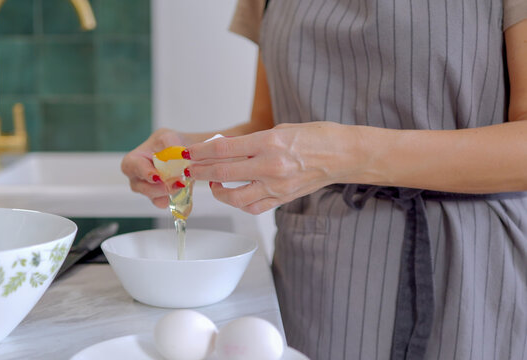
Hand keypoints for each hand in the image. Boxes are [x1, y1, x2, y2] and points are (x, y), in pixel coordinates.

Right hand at [121, 129, 186, 207]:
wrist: (184, 154)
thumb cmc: (169, 142)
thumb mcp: (169, 137)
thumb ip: (171, 144)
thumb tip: (177, 155)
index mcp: (133, 159)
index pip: (132, 167)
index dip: (145, 172)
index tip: (158, 177)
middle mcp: (137, 176)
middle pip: (141, 187)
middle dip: (159, 187)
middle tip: (177, 182)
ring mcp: (146, 189)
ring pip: (152, 197)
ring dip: (168, 192)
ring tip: (182, 184)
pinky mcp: (158, 198)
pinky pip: (162, 203)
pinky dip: (173, 199)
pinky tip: (180, 195)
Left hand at [186, 122, 363, 213]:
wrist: (344, 155)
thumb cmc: (316, 136)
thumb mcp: (280, 129)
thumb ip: (252, 141)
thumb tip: (225, 147)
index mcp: (269, 142)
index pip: (224, 149)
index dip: (201, 151)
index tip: (189, 152)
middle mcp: (271, 166)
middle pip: (223, 171)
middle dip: (200, 171)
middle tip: (189, 170)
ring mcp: (277, 185)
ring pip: (235, 196)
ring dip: (217, 191)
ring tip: (212, 183)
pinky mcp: (283, 199)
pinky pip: (253, 207)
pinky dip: (239, 203)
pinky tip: (233, 194)